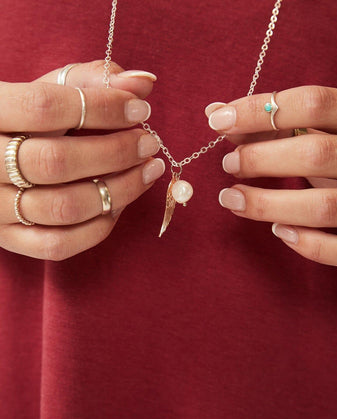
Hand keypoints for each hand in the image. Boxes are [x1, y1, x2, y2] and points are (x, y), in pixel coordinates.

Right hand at [0, 61, 163, 259]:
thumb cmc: (28, 120)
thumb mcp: (49, 90)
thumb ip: (92, 80)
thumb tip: (144, 83)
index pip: (44, 107)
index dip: (100, 107)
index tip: (140, 109)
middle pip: (56, 162)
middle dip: (115, 152)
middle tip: (148, 144)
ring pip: (64, 207)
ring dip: (118, 190)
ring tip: (147, 171)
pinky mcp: (10, 239)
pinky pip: (59, 244)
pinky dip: (99, 227)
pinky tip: (120, 203)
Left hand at [206, 86, 336, 268]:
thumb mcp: (319, 134)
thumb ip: (273, 125)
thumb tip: (215, 112)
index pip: (314, 103)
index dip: (261, 110)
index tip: (218, 120)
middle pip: (316, 154)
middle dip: (262, 159)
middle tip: (229, 164)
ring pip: (323, 207)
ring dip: (268, 205)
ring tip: (231, 199)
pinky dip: (308, 244)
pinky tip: (278, 232)